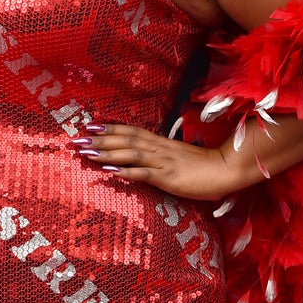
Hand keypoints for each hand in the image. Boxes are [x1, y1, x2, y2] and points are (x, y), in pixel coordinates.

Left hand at [71, 122, 235, 201]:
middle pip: (125, 140)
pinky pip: (145, 174)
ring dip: (106, 153)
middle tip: (77, 139)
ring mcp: (163, 162)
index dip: (110, 128)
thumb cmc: (203, 166)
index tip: (90, 125)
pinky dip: (127, 172)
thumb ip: (159, 156)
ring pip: (130, 154)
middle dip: (100, 139)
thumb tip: (140, 158)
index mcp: (160, 143)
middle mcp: (158, 149)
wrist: (226, 170)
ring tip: (86, 153)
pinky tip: (110, 173)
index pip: (131, 131)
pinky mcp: (169, 178)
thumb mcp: (177, 158)